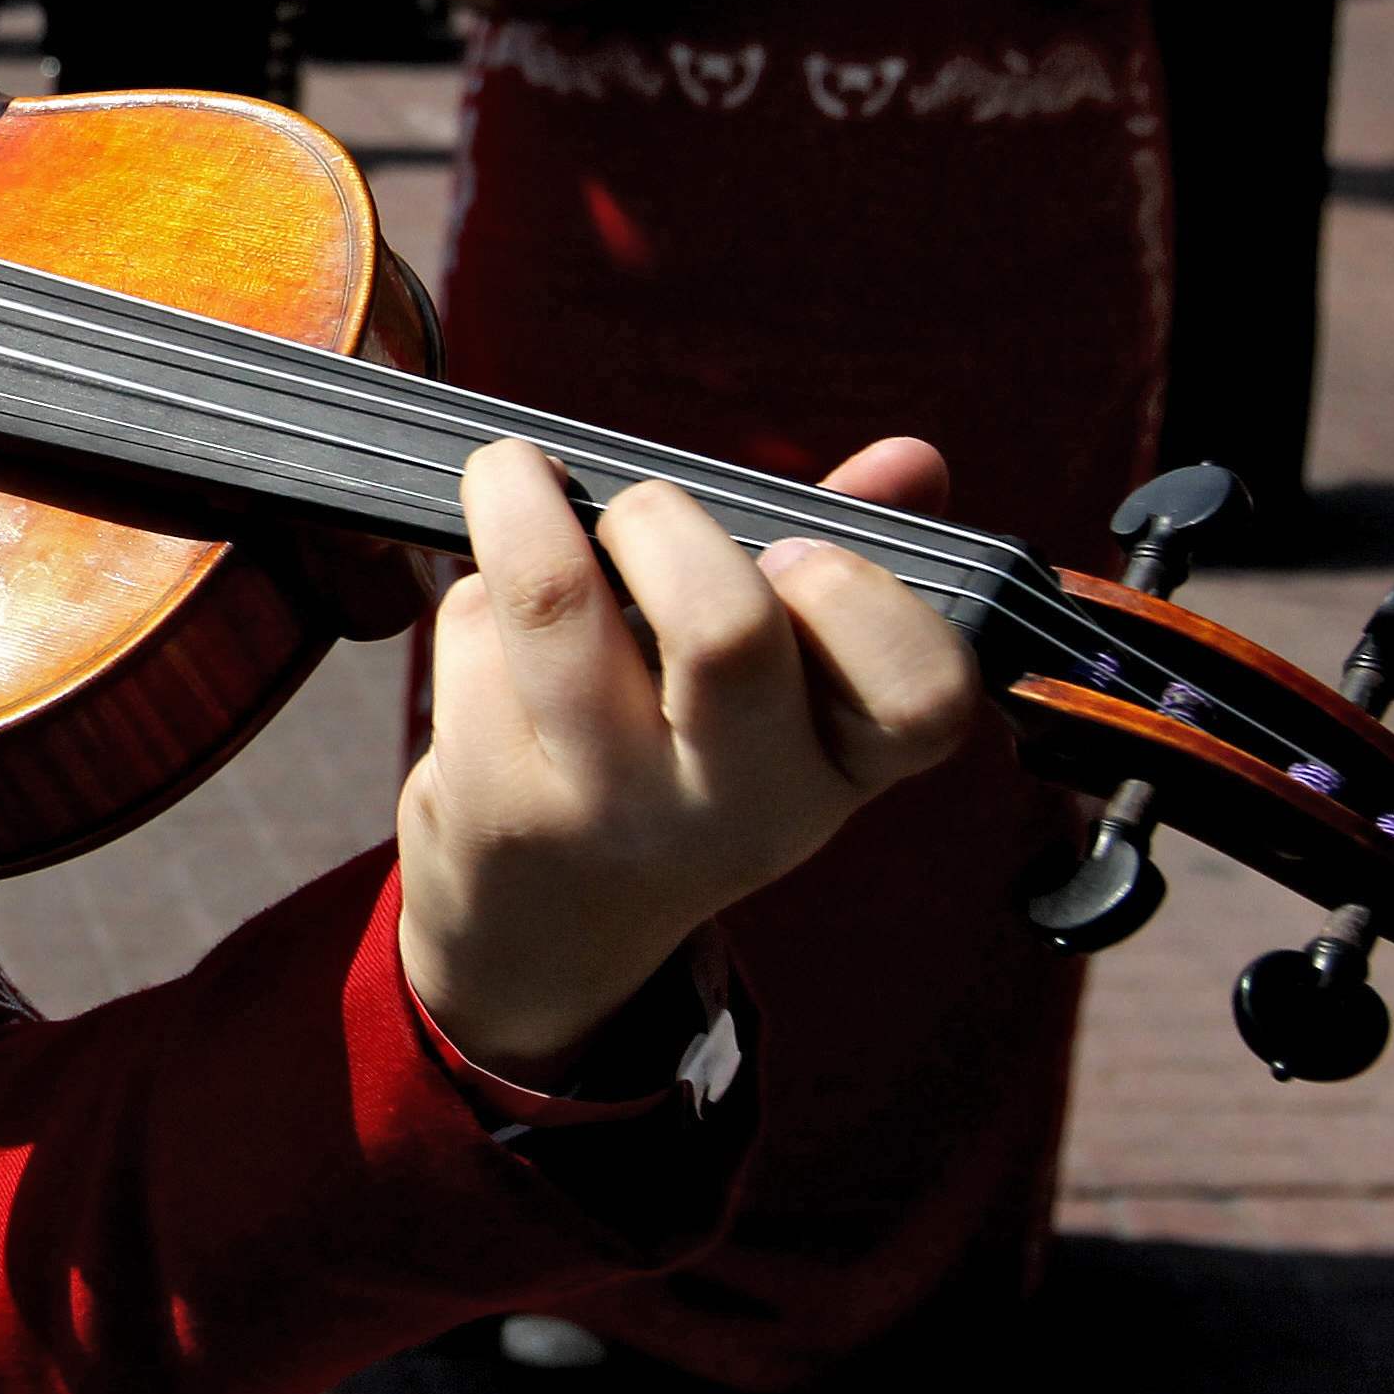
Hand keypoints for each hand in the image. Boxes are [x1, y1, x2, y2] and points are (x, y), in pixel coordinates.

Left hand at [395, 436, 983, 1079]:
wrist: (546, 934)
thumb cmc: (683, 767)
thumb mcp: (786, 704)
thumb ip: (850, 574)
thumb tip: (912, 459)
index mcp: (841, 768)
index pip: (921, 692)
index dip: (861, 596)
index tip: (799, 553)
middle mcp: (739, 806)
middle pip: (725, 629)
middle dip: (665, 521)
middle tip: (638, 512)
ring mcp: (609, 809)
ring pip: (558, 600)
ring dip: (525, 507)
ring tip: (518, 480)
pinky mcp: (492, 799)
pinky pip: (473, 632)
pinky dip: (471, 593)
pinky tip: (488, 621)